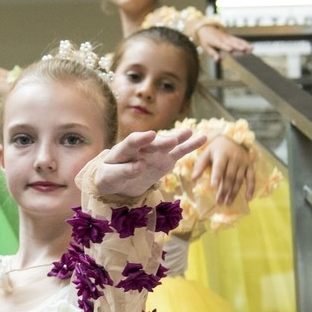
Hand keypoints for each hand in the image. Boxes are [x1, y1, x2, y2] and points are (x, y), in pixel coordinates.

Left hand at [92, 128, 207, 200]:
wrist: (116, 179)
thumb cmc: (109, 177)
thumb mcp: (109, 177)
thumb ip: (123, 171)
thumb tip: (140, 165)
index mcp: (123, 150)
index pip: (131, 143)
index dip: (140, 139)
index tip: (150, 136)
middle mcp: (141, 147)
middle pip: (151, 144)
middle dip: (161, 142)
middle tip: (171, 141)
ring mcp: (154, 152)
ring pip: (167, 144)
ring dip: (177, 138)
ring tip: (189, 133)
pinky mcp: (165, 158)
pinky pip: (178, 152)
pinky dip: (189, 146)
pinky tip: (202, 138)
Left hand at [186, 135, 257, 205]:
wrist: (233, 138)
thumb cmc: (216, 148)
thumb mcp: (206, 153)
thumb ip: (200, 166)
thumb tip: (192, 180)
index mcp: (222, 154)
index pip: (219, 167)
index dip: (216, 177)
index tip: (212, 188)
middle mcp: (234, 158)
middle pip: (229, 177)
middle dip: (224, 190)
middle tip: (219, 203)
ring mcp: (243, 162)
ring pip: (239, 179)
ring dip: (234, 193)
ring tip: (227, 203)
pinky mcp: (250, 166)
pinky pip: (251, 178)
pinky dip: (251, 188)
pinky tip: (248, 198)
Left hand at [196, 24, 251, 57]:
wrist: (207, 28)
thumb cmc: (206, 40)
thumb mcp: (206, 47)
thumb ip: (212, 53)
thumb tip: (218, 60)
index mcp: (216, 41)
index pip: (222, 45)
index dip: (226, 47)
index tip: (231, 50)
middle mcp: (224, 39)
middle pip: (232, 43)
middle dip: (238, 46)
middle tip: (244, 49)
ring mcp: (228, 37)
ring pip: (237, 41)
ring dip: (244, 45)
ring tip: (251, 48)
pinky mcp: (231, 37)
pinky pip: (239, 40)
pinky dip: (245, 43)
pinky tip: (251, 47)